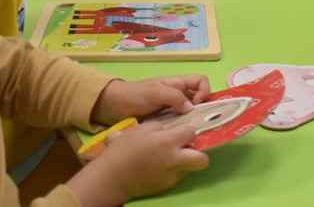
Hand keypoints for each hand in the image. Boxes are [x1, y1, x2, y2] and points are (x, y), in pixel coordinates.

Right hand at [68, 122, 207, 206]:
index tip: (183, 130)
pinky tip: (158, 166)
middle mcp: (174, 160)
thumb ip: (160, 128)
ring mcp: (171, 176)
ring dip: (185, 161)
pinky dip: (172, 170)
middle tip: (189, 148)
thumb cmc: (123, 149)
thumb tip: (171, 131)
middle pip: (202, 159)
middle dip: (200, 153)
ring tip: (171, 157)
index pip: (191, 132)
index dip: (188, 130)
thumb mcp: (141, 129)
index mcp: (167, 142)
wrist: (112, 176)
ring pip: (190, 168)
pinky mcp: (166, 186)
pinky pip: (176, 175)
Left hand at [91, 76, 211, 125]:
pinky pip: (180, 124)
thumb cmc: (134, 94)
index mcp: (177, 83)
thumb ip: (173, 96)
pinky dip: (182, 129)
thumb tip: (191, 107)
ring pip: (191, 113)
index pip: (201, 82)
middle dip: (202, 110)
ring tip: (187, 132)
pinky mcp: (166, 121)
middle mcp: (178, 95)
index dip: (204, 92)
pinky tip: (177, 136)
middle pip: (200, 99)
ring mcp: (172, 109)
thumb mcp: (154, 92)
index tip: (195, 105)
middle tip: (195, 123)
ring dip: (191, 121)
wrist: (114, 107)